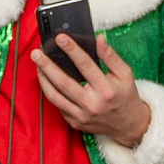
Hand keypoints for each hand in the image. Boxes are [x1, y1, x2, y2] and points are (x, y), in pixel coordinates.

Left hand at [32, 34, 149, 144]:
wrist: (127, 126)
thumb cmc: (125, 96)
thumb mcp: (125, 74)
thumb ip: (110, 56)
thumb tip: (99, 38)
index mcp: (106, 90)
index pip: (85, 66)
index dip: (72, 50)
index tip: (60, 37)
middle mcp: (92, 104)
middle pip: (63, 83)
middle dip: (47, 66)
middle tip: (36, 52)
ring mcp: (81, 115)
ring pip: (55, 96)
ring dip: (43, 79)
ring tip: (37, 64)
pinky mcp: (74, 122)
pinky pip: (57, 105)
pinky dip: (50, 90)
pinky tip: (46, 78)